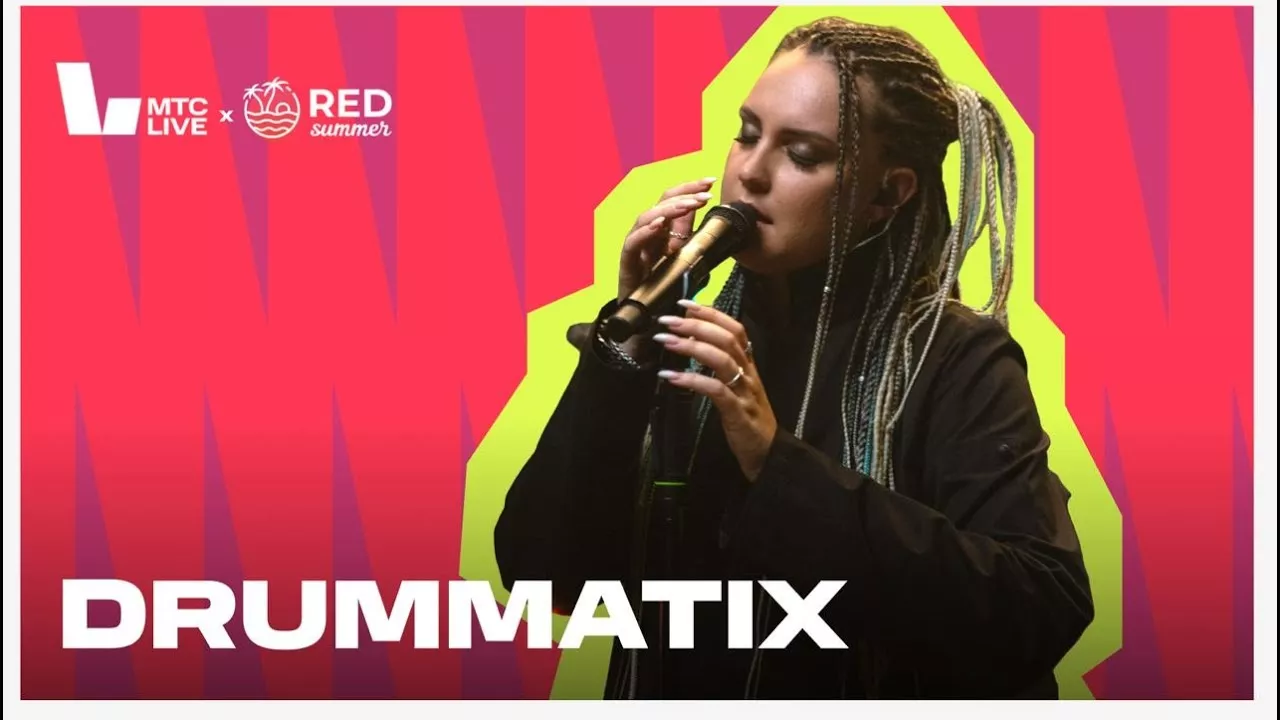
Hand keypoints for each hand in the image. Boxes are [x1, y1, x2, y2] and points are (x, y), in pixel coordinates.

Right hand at [618, 177, 717, 302]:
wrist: (646, 320)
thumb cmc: (664, 289)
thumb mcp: (684, 257)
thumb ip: (689, 234)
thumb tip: (705, 209)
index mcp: (662, 231)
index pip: (672, 200)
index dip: (690, 188)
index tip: (710, 182)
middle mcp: (647, 235)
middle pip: (660, 203)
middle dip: (684, 194)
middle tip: (705, 194)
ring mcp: (635, 248)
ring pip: (646, 218)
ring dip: (669, 208)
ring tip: (688, 204)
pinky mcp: (627, 265)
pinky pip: (632, 243)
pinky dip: (645, 231)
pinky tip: (660, 223)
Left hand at [653, 299, 777, 481]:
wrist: (767, 452)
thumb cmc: (747, 416)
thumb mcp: (736, 385)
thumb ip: (720, 363)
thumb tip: (693, 340)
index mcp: (748, 363)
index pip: (734, 328)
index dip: (711, 313)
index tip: (685, 303)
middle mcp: (748, 373)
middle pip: (726, 339)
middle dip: (696, 325)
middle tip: (667, 320)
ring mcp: (744, 392)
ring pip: (722, 360)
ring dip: (691, 346)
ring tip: (665, 341)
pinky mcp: (737, 412)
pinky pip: (715, 391)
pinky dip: (692, 380)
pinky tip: (671, 376)